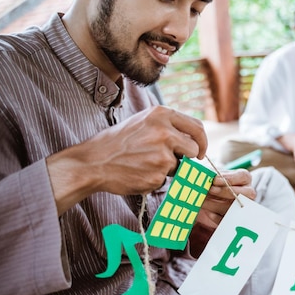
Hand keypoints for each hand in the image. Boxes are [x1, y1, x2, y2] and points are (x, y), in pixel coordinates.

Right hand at [47, 105, 207, 214]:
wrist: (92, 162)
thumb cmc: (116, 143)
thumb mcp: (142, 123)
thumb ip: (167, 126)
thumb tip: (192, 138)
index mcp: (161, 114)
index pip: (197, 127)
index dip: (202, 141)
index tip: (200, 151)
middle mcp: (165, 132)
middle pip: (194, 148)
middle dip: (188, 158)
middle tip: (173, 161)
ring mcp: (162, 154)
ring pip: (180, 166)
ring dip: (168, 168)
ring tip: (144, 163)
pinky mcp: (158, 174)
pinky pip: (166, 179)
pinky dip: (155, 179)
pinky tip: (138, 173)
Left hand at [190, 169, 254, 255]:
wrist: (205, 197)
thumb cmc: (211, 182)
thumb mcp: (211, 176)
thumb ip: (211, 175)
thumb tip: (207, 176)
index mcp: (243, 178)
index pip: (243, 176)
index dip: (230, 178)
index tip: (215, 180)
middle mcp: (247, 192)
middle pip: (246, 192)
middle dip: (226, 191)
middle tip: (210, 190)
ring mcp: (242, 206)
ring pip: (235, 207)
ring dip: (217, 204)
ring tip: (202, 201)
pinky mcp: (233, 218)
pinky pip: (228, 219)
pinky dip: (217, 217)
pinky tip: (208, 213)